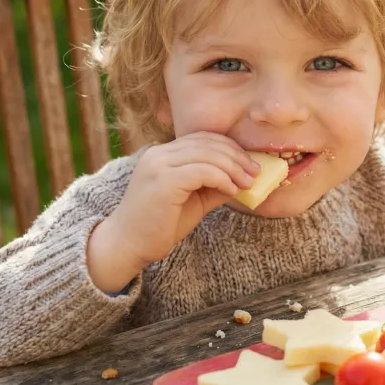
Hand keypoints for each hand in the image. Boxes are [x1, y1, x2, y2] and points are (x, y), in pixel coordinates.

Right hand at [86, 132, 258, 290]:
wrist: (128, 245)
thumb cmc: (160, 225)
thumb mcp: (195, 200)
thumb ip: (215, 186)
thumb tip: (246, 179)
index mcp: (163, 154)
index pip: (202, 138)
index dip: (230, 147)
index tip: (250, 164)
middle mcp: (159, 154)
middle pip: (207, 143)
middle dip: (237, 156)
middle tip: (256, 172)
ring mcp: (159, 165)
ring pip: (207, 154)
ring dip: (233, 168)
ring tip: (249, 182)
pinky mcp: (163, 181)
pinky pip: (202, 171)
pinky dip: (222, 178)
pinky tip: (232, 190)